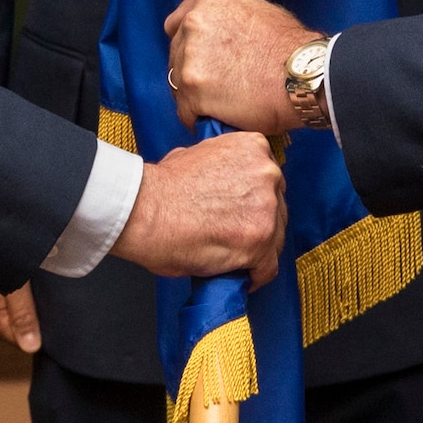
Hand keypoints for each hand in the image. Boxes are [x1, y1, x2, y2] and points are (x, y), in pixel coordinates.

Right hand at [0, 275, 41, 352]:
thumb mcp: (14, 284)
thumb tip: (32, 348)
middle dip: (27, 316)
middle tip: (38, 294)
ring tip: (29, 287)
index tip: (47, 312)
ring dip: (19, 305)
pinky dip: (10, 297)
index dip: (34, 328)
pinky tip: (19, 285)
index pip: (17, 339)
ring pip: (6, 316)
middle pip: (11, 328)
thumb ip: (23, 315)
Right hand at [111, 131, 285, 287]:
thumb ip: (224, 166)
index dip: (254, 199)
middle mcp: (267, 174)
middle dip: (258, 223)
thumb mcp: (197, 153)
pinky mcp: (259, 243)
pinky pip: (267, 267)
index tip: (243, 211)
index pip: (269, 179)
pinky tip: (240, 274)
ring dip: (257, 250)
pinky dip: (255, 275)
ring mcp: (266, 209)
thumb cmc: (162, 187)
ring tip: (232, 256)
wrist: (146, 210)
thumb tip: (226, 183)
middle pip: (276, 208)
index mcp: (254, 148)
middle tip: (234, 235)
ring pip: (274, 239)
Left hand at [166, 0, 319, 133]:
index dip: (188, 45)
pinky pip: (185, 111)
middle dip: (192, 71)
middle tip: (215, 87)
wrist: (303, 75)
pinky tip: (216, 119)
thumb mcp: (256, 9)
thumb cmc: (291, 47)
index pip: (176, 25)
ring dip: (194, 96)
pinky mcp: (193, 89)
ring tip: (220, 105)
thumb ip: (226, 17)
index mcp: (207, 0)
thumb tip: (219, 30)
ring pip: (178, 84)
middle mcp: (193, 23)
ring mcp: (190, 56)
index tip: (200, 60)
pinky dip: (197, 118)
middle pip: (176, 55)